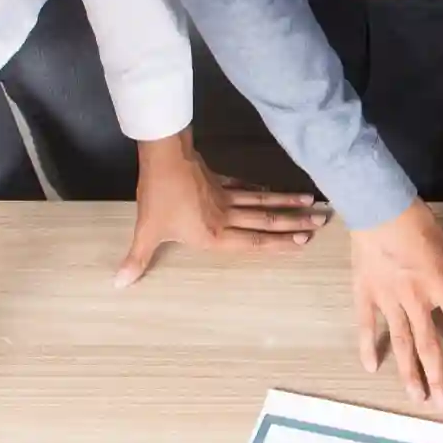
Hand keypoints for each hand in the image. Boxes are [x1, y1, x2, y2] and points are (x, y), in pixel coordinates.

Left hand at [115, 131, 325, 286]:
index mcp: (215, 235)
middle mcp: (228, 218)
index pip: (254, 242)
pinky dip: (262, 191)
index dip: (281, 243)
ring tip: (313, 203)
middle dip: (296, 223)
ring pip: (263, 203)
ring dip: (288, 204)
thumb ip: (137, 258)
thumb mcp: (147, 231)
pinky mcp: (220, 181)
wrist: (165, 159)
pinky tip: (272, 192)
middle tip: (322, 221)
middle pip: (268, 221)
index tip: (305, 240)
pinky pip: (247, 188)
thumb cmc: (159, 197)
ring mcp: (227, 197)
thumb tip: (119, 283)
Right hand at [349, 199, 442, 411]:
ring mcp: (389, 300)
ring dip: (409, 372)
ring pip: (402, 343)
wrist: (378, 209)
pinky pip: (368, 325)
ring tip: (416, 396)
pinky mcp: (366, 295)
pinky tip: (371, 367)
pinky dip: (369, 346)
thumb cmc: (416, 223)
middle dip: (439, 376)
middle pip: (430, 345)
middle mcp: (417, 300)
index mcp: (440, 287)